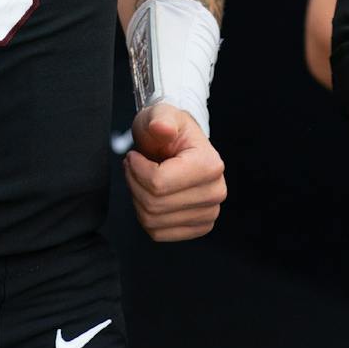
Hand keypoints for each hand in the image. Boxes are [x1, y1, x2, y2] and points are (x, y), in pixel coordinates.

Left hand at [124, 103, 225, 241]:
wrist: (178, 145)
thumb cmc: (169, 130)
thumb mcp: (160, 114)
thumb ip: (160, 118)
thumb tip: (162, 128)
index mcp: (210, 164)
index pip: (159, 183)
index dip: (136, 170)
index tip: (133, 156)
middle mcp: (215, 192)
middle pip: (154, 204)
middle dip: (134, 184)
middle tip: (133, 167)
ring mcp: (209, 212)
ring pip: (153, 221)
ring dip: (138, 200)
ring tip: (141, 179)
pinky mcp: (199, 227)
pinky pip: (159, 233)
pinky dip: (146, 216)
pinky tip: (151, 196)